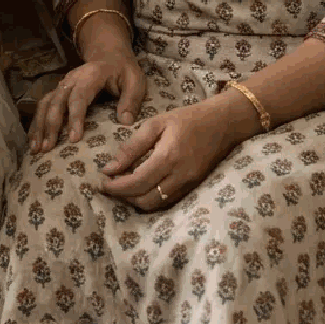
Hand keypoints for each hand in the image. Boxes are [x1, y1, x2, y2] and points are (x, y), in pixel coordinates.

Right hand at [28, 47, 146, 153]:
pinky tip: (33, 141)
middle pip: (57, 101)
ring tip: (36, 149)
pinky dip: (36, 123)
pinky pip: (43, 106)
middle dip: (51, 125)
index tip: (74, 139)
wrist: (109, 55)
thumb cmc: (123, 71)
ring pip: (45, 103)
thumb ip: (131, 100)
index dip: (75, 117)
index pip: (79, 96)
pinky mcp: (58, 92)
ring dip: (39, 126)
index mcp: (91, 75)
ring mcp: (63, 85)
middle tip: (48, 148)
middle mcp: (72, 79)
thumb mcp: (135, 80)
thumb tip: (124, 122)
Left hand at [98, 99, 236, 211]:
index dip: (117, 187)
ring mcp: (188, 185)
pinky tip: (141, 188)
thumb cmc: (187, 118)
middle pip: (146, 200)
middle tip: (109, 186)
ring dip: (136, 201)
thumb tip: (110, 167)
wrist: (222, 123)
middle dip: (124, 197)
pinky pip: (168, 201)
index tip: (102, 183)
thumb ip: (133, 146)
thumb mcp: (156, 123)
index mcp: (168, 157)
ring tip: (122, 188)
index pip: (137, 182)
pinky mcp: (193, 188)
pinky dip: (151, 199)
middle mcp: (179, 176)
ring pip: (157, 205)